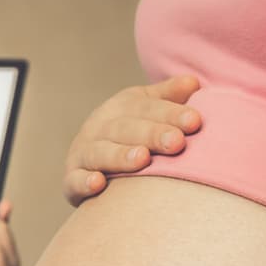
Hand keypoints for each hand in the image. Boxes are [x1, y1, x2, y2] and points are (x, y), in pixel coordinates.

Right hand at [63, 75, 203, 206]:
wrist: (90, 162)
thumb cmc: (131, 135)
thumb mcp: (147, 110)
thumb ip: (168, 97)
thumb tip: (193, 82)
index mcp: (120, 107)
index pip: (146, 108)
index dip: (170, 113)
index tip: (195, 122)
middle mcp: (99, 127)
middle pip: (124, 128)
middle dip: (151, 134)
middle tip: (176, 142)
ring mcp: (83, 154)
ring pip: (99, 153)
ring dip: (119, 156)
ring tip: (142, 159)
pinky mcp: (70, 180)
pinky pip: (74, 181)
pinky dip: (83, 182)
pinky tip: (98, 183)